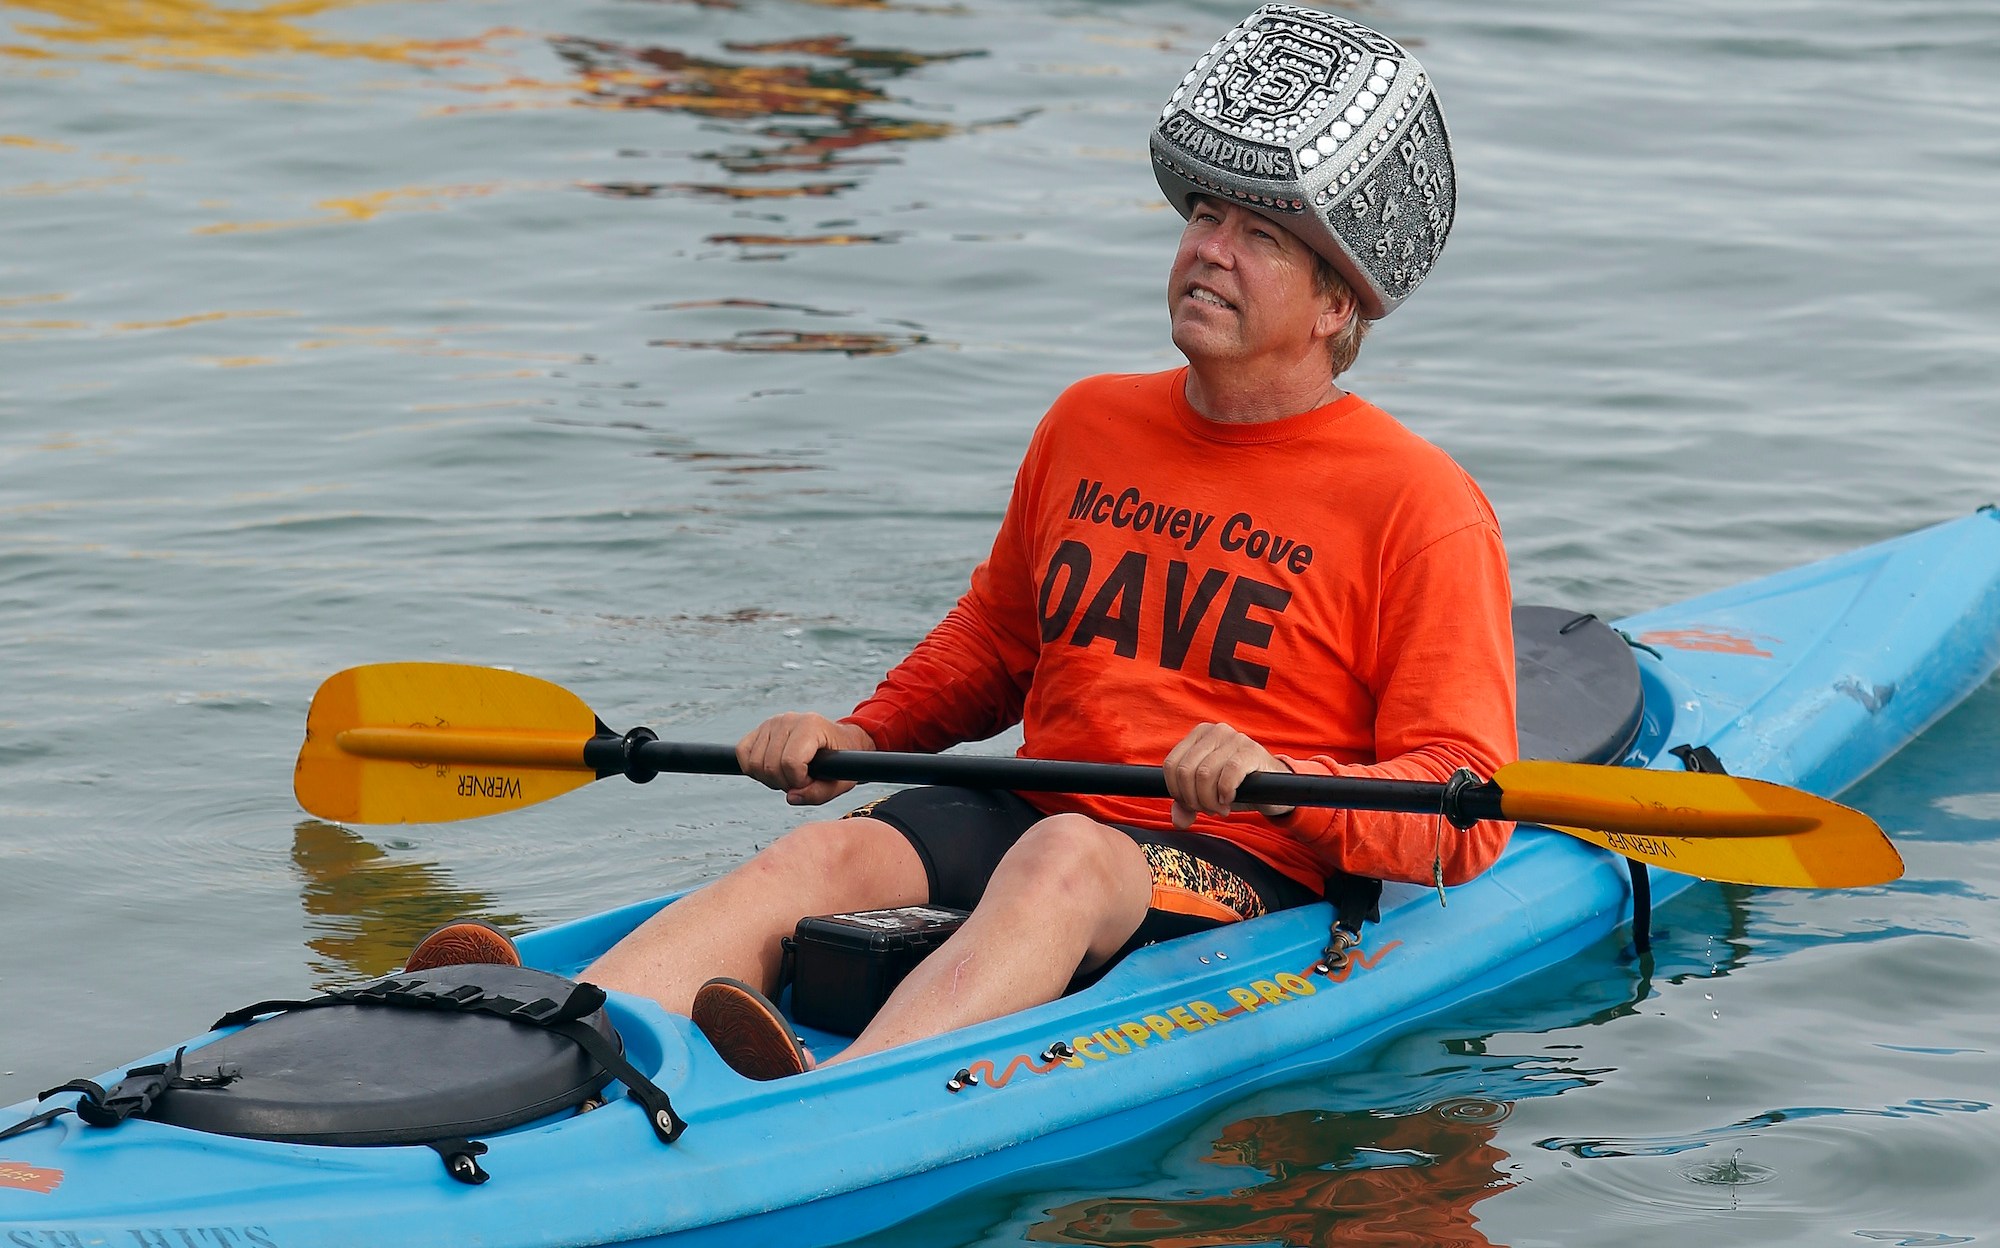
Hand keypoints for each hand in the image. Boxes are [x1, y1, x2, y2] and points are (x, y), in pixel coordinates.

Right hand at [736, 713, 877, 805]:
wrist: (839, 741)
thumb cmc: (841, 761)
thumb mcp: (840, 782)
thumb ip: (818, 794)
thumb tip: (790, 797)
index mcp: (811, 726)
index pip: (790, 762)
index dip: (798, 781)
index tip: (810, 781)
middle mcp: (788, 720)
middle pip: (770, 765)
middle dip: (784, 783)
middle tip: (799, 781)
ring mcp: (772, 722)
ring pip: (754, 763)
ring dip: (769, 778)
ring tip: (787, 776)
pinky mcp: (760, 729)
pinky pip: (742, 753)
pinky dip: (753, 769)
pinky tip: (772, 771)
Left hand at [1162, 722, 1295, 829]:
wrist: (1275, 786)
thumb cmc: (1237, 785)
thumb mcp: (1207, 793)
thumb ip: (1187, 804)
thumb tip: (1178, 820)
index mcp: (1199, 734)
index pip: (1171, 765)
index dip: (1177, 792)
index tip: (1191, 804)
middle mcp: (1215, 731)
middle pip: (1185, 771)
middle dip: (1194, 799)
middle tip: (1209, 809)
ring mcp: (1235, 738)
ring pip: (1204, 774)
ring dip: (1209, 800)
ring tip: (1220, 808)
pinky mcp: (1252, 751)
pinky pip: (1229, 773)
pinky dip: (1225, 793)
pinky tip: (1229, 799)